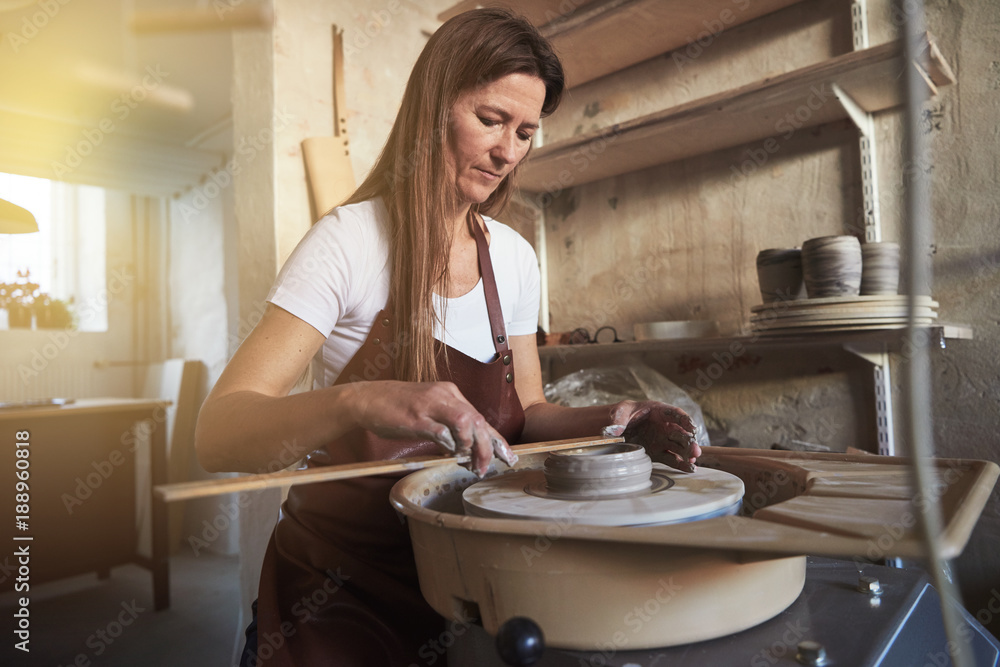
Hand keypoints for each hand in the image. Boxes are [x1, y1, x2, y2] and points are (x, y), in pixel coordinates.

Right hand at [348, 380, 516, 476]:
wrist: (368, 399)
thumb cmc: (397, 408)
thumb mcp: (429, 410)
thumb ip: (448, 424)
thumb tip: (466, 447)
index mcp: (449, 393)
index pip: (479, 417)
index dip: (496, 438)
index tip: (507, 456)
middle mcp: (444, 395)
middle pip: (477, 420)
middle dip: (488, 447)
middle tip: (487, 467)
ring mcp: (430, 405)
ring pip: (465, 422)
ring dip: (471, 446)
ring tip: (469, 463)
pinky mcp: (416, 418)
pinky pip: (441, 431)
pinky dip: (450, 445)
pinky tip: (450, 455)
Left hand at [601, 400, 701, 471]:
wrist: (619, 427)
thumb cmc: (623, 414)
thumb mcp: (620, 412)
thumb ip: (618, 420)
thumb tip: (614, 431)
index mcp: (660, 412)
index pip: (676, 414)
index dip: (685, 420)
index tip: (692, 427)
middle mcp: (665, 427)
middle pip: (681, 433)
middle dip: (689, 441)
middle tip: (695, 450)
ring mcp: (663, 440)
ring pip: (679, 447)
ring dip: (688, 453)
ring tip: (693, 461)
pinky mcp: (659, 452)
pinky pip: (672, 458)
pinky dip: (681, 464)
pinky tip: (690, 468)